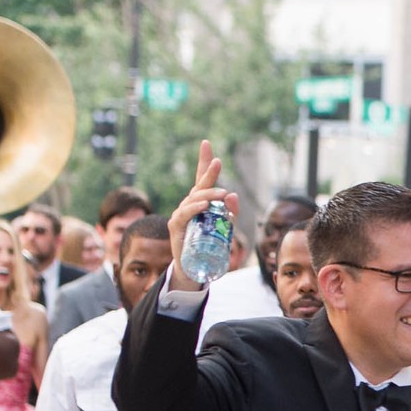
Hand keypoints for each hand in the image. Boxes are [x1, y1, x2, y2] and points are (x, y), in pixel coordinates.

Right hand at [165, 141, 239, 287]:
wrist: (193, 268)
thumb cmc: (208, 246)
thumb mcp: (224, 229)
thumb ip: (230, 213)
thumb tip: (234, 194)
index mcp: (201, 202)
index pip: (202, 179)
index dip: (204, 161)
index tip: (206, 143)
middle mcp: (190, 205)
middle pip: (199, 185)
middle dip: (208, 171)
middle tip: (218, 162)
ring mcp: (181, 214)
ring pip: (194, 199)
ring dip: (209, 194)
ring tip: (222, 194)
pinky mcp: (176, 226)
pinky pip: (185, 214)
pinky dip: (195, 209)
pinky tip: (205, 206)